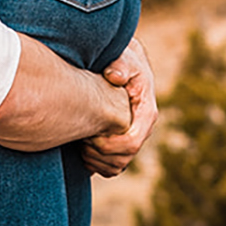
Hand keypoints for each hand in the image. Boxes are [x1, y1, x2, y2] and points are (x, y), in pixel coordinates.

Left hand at [80, 34, 158, 178]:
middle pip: (123, 159)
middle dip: (98, 154)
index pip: (131, 142)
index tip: (89, 134)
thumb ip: (120, 65)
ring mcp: (132, 138)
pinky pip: (110, 168)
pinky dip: (94, 164)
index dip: (108, 145)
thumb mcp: (124, 58)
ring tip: (79, 143)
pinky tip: (80, 148)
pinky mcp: (121, 144)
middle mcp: (142, 129)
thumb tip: (115, 76)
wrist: (124, 64)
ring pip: (116, 167)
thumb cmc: (123, 60)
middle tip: (79, 139)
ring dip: (95, 161)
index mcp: (146, 113)